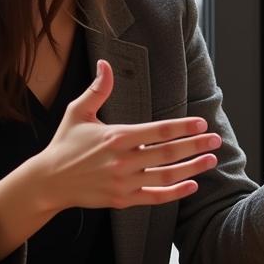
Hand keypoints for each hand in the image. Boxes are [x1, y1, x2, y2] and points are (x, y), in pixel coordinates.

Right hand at [34, 60, 222, 213]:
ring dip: (192, 168)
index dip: (182, 127)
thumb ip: (98, 90)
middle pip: (167, 154)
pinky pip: (155, 197)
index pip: (157, 131)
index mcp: (116, 137)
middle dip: (195, 146)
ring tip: (210, 159)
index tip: (201, 123)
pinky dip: (175, 193)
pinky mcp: (122, 199)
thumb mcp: (78, 113)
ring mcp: (123, 182)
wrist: (48, 182)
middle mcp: (122, 161)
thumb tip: (105, 64)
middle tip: (216, 139)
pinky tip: (192, 185)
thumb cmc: (65, 144)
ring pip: (165, 176)